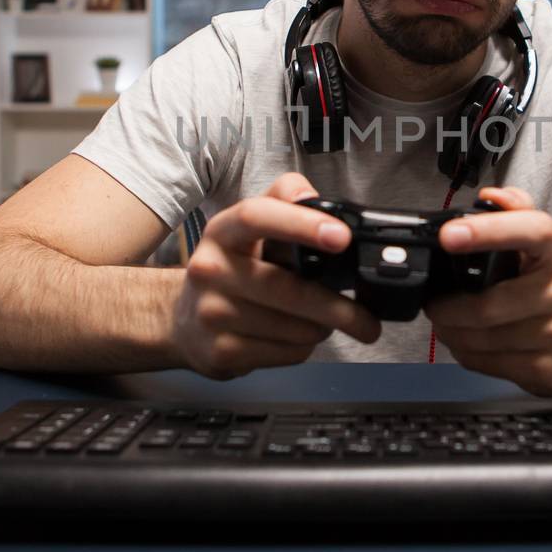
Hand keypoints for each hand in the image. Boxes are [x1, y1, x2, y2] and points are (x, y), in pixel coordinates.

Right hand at [169, 173, 381, 379]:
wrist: (184, 322)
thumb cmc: (230, 270)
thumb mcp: (249, 229)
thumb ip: (283, 201)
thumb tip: (314, 197)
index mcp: (223, 232)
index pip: (258, 216)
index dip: (302, 224)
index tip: (341, 236)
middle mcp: (211, 269)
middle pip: (289, 289)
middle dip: (338, 308)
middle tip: (367, 319)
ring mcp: (212, 313)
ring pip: (294, 328)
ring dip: (322, 329)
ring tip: (323, 322)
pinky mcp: (221, 352)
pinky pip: (285, 353)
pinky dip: (304, 348)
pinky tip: (297, 338)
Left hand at [423, 186, 551, 396]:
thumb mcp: (542, 244)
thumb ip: (516, 212)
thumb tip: (490, 196)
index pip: (530, 231)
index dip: (488, 231)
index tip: (449, 235)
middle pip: (491, 303)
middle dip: (448, 306)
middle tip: (434, 303)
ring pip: (484, 338)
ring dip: (451, 332)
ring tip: (445, 323)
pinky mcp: (548, 369)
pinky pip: (489, 363)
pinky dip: (466, 353)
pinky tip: (465, 342)